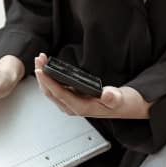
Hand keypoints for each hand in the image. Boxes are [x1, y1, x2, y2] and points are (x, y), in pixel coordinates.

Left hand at [33, 53, 150, 118]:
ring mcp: (71, 103)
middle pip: (50, 92)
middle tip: (39, 58)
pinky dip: (50, 77)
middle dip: (42, 75)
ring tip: (41, 59)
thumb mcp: (122, 99)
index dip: (48, 82)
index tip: (40, 70)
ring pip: (51, 90)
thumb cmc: (123, 103)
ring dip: (44, 75)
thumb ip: (114, 98)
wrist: (127, 107)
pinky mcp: (72, 98)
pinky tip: (48, 67)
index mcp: (82, 108)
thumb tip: (107, 95)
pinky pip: (56, 89)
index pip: (60, 94)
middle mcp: (73, 107)